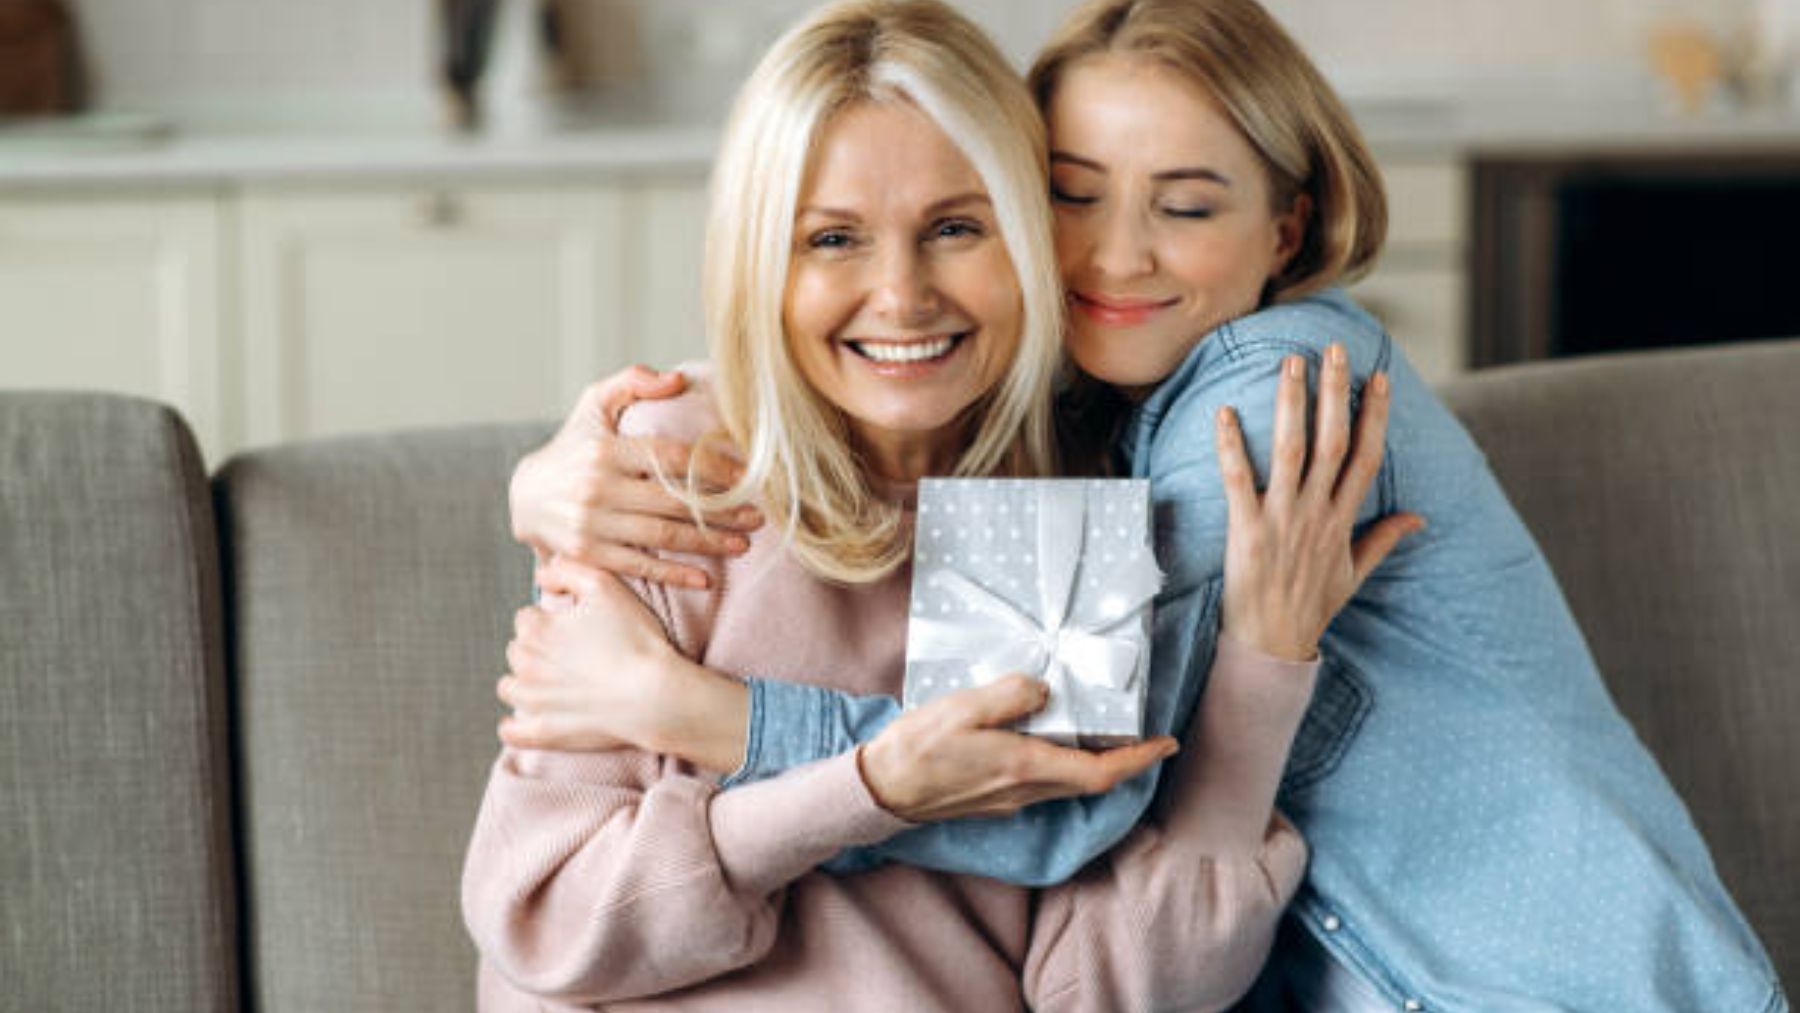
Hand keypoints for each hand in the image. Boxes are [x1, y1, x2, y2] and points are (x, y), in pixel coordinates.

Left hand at [499, 564, 749, 771]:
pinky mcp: (544, 732)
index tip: (574, 628)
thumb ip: (567, 570)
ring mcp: (532, 701)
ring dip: (525, 682)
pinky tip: (530, 718)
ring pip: (510, 687)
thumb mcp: (605, 587)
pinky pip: (512, 732)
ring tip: (556, 682)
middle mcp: (526, 664)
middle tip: (572, 654)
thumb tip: (542, 573)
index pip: (526, 618)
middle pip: (518, 651)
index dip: (550, 619)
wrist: (655, 695)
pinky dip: (516, 725)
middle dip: (537, 649)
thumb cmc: (636, 639)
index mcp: (537, 629)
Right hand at [509, 366, 762, 588]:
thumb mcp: (594, 404)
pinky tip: (704, 578)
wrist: (526, 496)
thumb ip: (632, 382)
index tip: (749, 477)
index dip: (715, 468)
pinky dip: (673, 574)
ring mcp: (592, 525)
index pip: (672, 458)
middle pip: (674, 501)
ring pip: (662, 536)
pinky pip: (639, 567)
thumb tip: (677, 379)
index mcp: (606, 449)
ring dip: (708, 542)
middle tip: (758, 517)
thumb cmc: (573, 446)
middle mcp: (597, 488)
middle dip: (722, 511)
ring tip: (742, 544)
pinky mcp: (588, 555)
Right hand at [858, 675, 1179, 822]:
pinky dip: (1062, 761)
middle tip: (1142, 731)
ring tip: (1101, 728)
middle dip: (1123, 758)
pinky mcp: (995, 798)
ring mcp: (1010, 798)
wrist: (881, 790)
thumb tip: (1043, 689)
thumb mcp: (963, 708)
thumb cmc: (917, 749)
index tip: (1166, 744)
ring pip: (1067, 782)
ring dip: (1093, 760)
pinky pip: (1043, 781)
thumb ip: (1009, 694)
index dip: (1139, 759)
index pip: (1100, 771)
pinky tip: (1049, 738)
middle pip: (1090, 779)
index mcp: (1024, 766)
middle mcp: (1024, 789)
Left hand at [1214, 345, 1423, 660]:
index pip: (1366, 457)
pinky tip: (1223, 413)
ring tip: (1290, 364)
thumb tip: (1418, 517)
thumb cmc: (1310, 609)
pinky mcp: (1246, 531)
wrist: (1273, 645)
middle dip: (1335, 393)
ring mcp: (1282, 520)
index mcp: (1342, 521)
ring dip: (1292, 406)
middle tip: (1332, 350)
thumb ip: (1383, 539)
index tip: (1379, 378)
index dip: (1373, 416)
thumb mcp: (1353, 574)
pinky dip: (1231, 447)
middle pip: (1333, 443)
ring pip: (1292, 452)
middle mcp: (1316, 514)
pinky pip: (1238, 481)